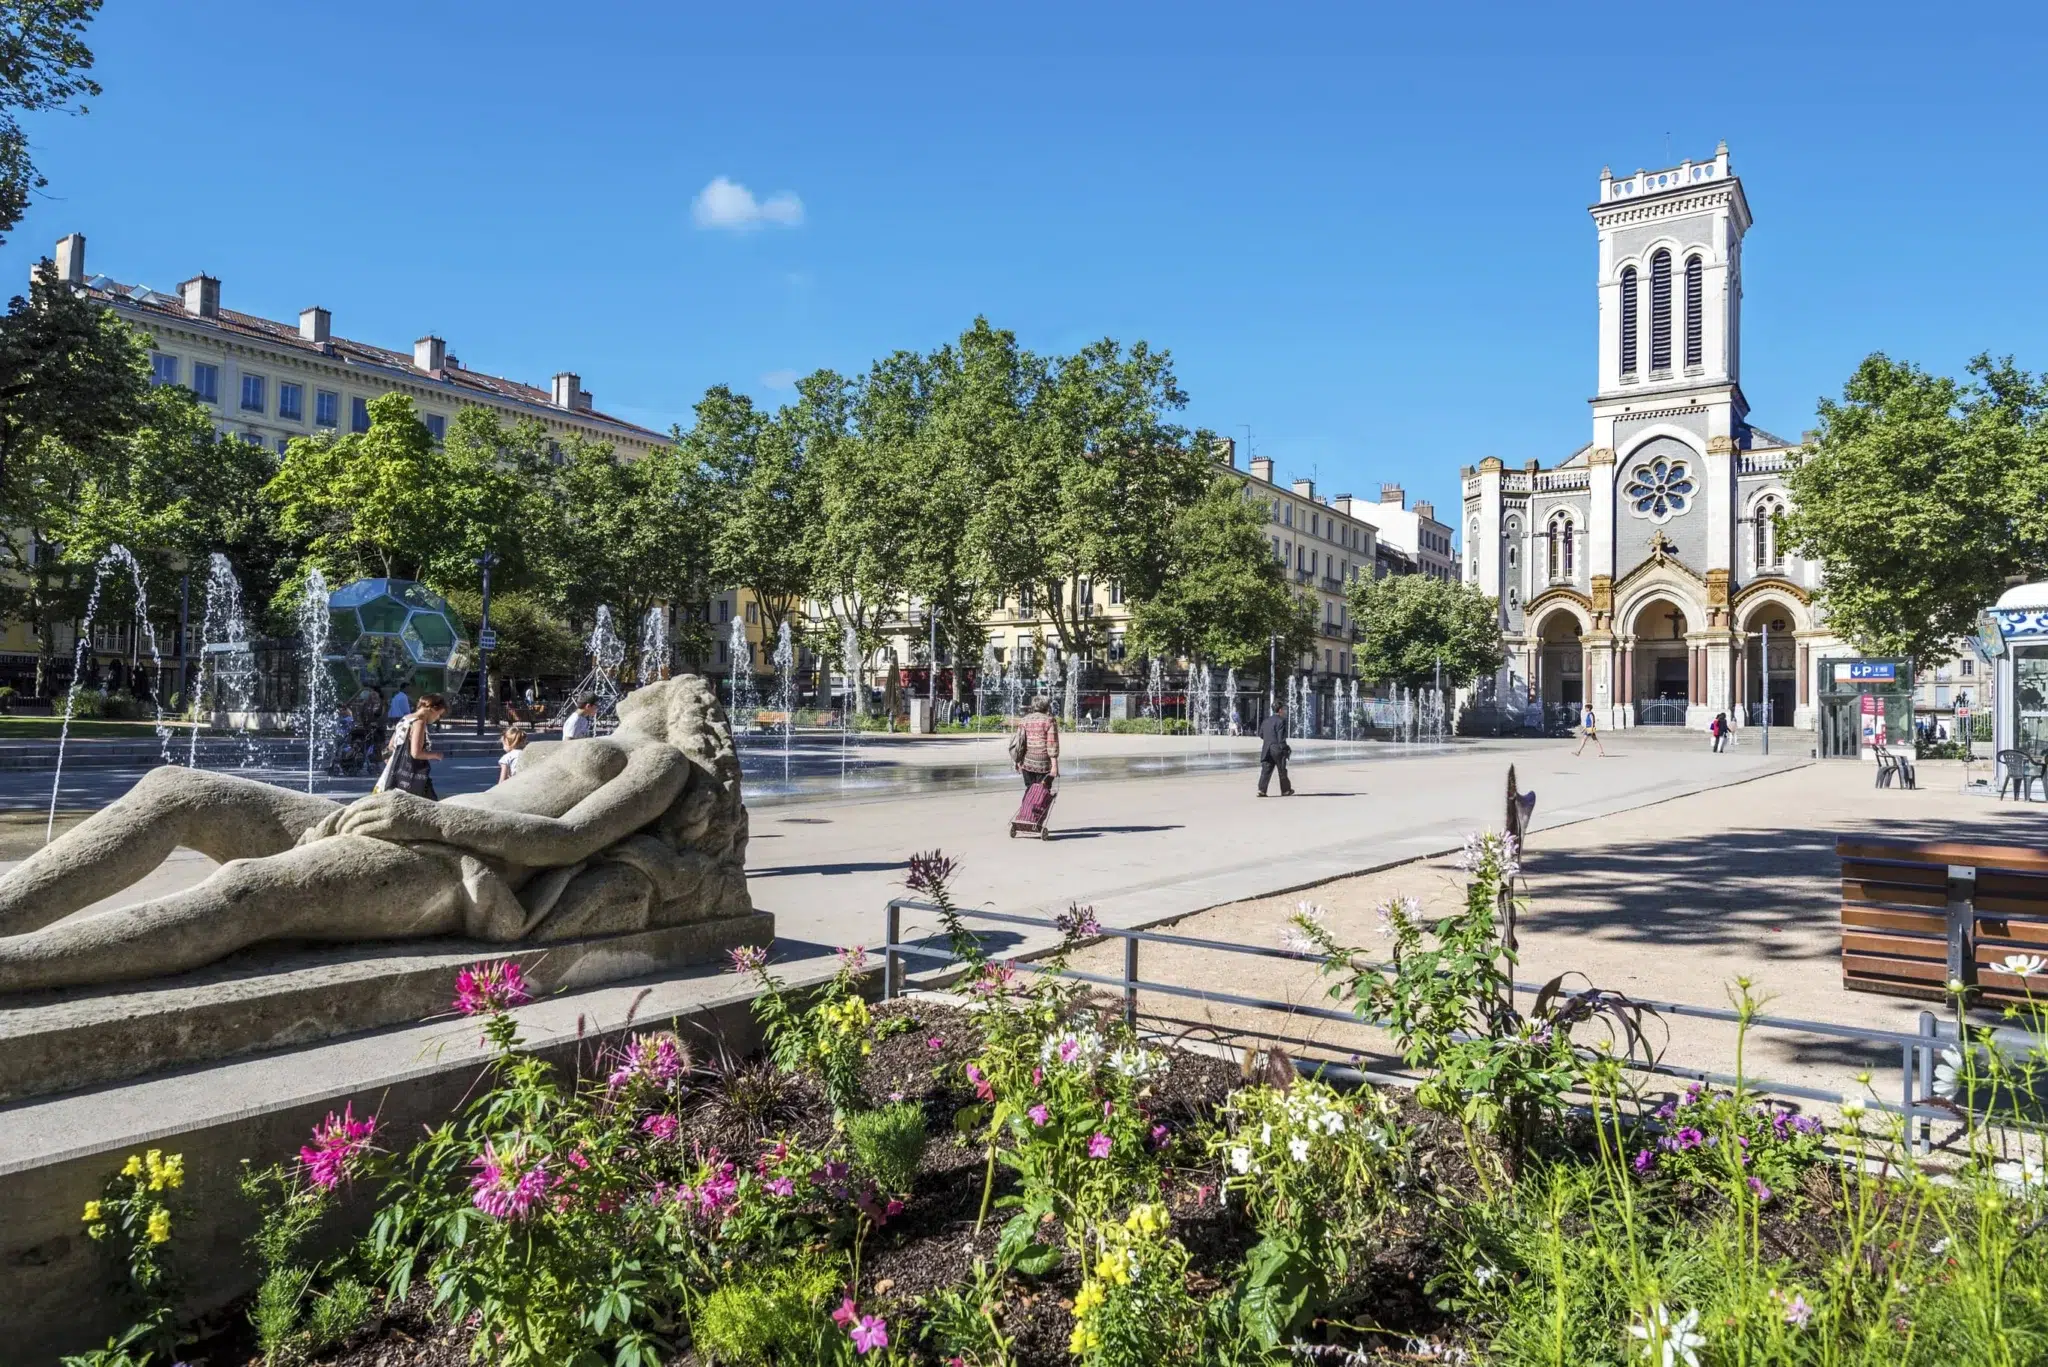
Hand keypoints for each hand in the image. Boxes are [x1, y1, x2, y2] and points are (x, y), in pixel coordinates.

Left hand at [325, 790, 445, 843]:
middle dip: (344, 821)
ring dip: (348, 829)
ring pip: (359, 820)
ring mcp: (390, 812)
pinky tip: (352, 841)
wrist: (441, 821)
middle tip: (336, 832)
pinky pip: (368, 829)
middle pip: (356, 810)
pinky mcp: (393, 825)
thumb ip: (393, 805)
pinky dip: (357, 835)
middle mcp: (387, 801)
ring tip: (341, 838)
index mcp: (389, 795)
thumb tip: (380, 812)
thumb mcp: (407, 804)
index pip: (361, 802)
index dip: (348, 813)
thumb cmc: (425, 816)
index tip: (342, 822)